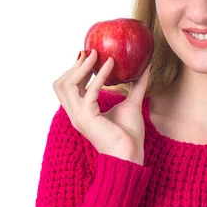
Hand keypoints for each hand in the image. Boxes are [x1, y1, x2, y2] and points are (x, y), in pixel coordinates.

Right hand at [52, 49, 150, 164]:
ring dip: (81, 68)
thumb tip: (145, 67)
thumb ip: (136, 85)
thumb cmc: (130, 135)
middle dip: (73, 67)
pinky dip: (99, 76)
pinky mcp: (87, 117)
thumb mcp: (132, 104)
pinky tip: (111, 65)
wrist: (130, 155)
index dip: (74, 70)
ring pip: (66, 86)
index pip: (67, 88)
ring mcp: (79, 116)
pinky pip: (89, 91)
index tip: (87, 54)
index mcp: (81, 112)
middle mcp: (75, 114)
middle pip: (61, 85)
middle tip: (89, 52)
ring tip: (96, 54)